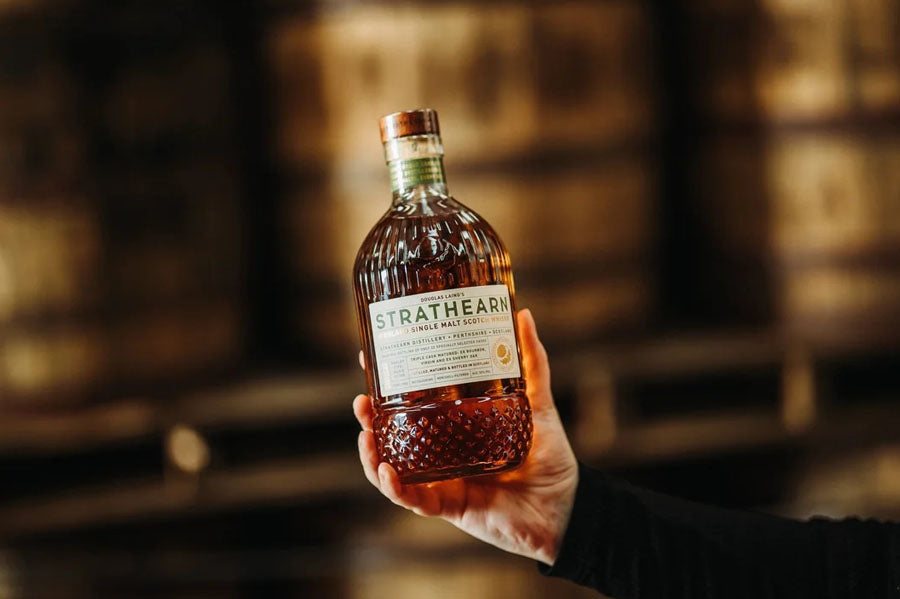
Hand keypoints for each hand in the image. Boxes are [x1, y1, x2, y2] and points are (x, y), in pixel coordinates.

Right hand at [353, 309, 578, 564]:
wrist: (567, 507)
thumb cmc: (551, 458)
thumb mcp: (537, 403)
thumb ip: (531, 363)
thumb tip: (522, 314)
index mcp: (456, 426)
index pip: (413, 402)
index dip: (388, 385)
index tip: (370, 358)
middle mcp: (443, 453)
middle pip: (393, 435)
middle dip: (369, 418)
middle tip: (360, 399)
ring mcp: (442, 480)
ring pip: (393, 468)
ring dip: (371, 453)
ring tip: (365, 433)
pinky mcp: (448, 505)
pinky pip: (413, 499)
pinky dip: (395, 487)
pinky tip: (387, 469)